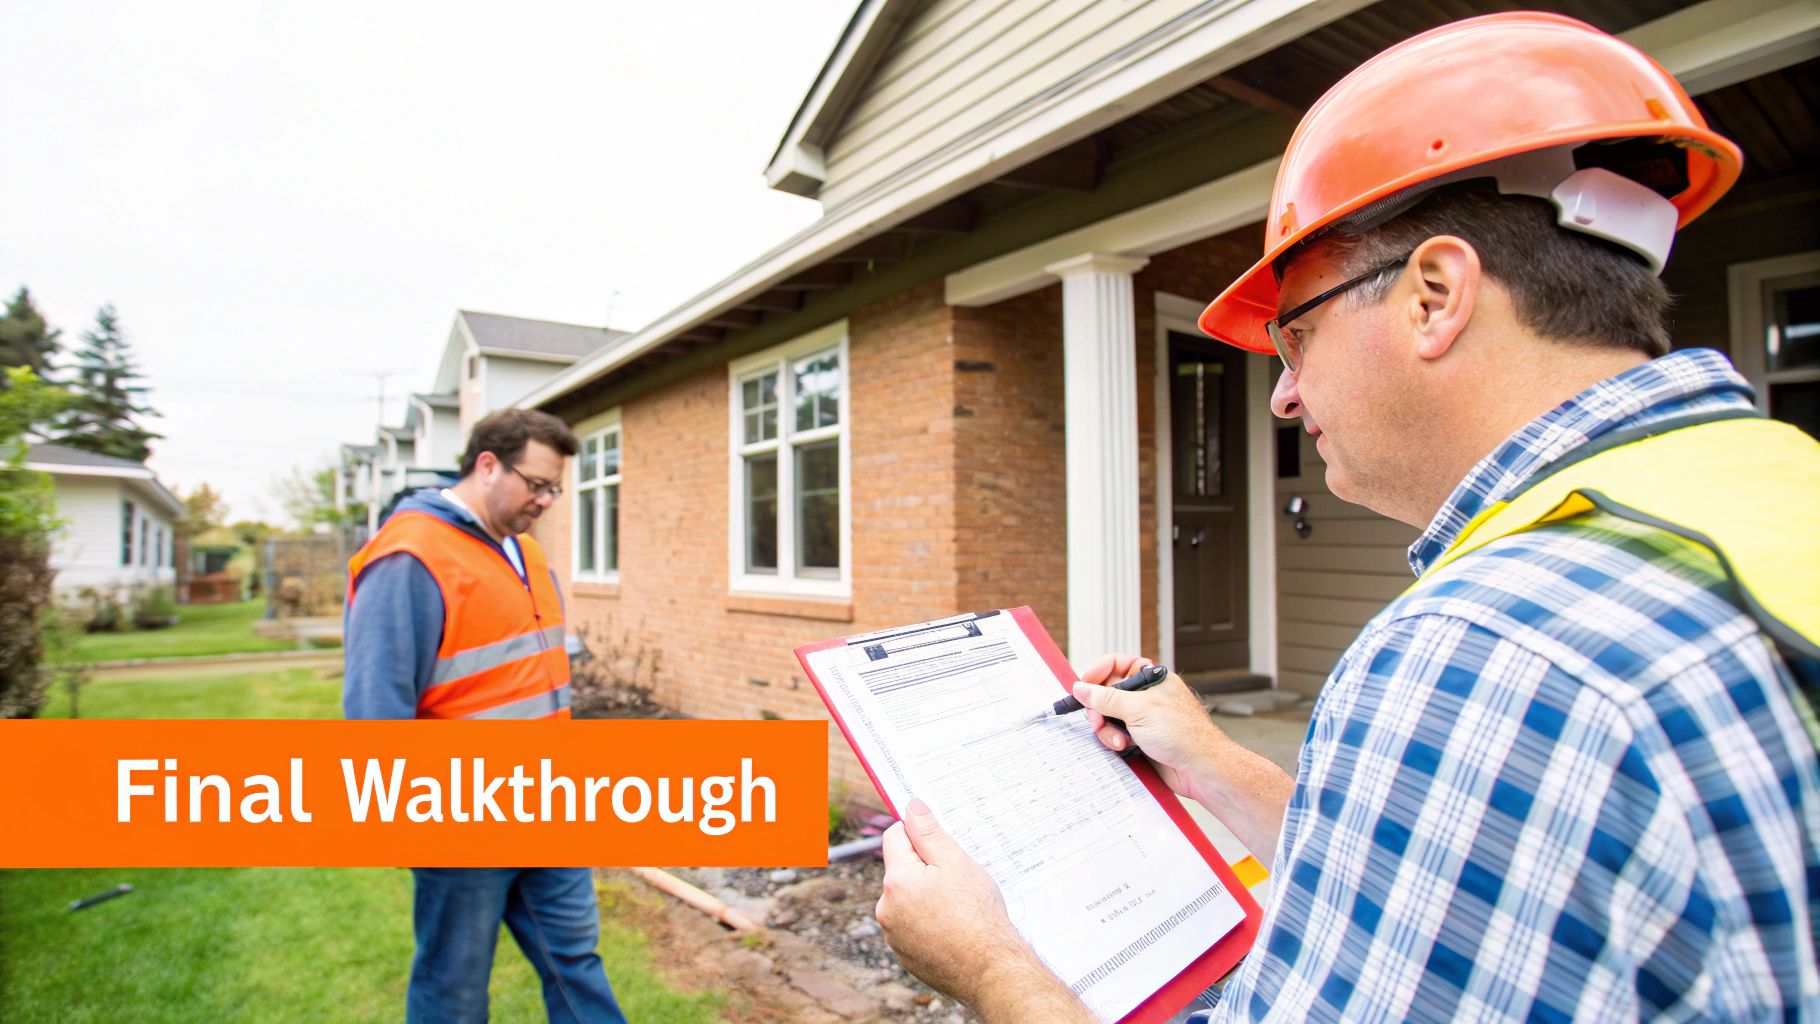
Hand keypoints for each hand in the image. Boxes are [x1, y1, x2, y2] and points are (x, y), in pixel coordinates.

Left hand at [876, 798, 1041, 1005]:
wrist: (990, 970)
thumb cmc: (978, 915)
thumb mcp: (956, 863)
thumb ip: (929, 832)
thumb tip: (911, 807)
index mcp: (896, 880)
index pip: (894, 836)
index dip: (918, 833)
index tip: (939, 843)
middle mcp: (886, 908)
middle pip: (901, 870)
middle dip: (924, 868)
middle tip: (957, 881)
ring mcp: (894, 936)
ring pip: (908, 899)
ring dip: (926, 897)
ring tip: (958, 909)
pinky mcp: (905, 955)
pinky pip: (913, 926)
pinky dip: (929, 923)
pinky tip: (953, 929)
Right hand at [1073, 653, 1224, 803]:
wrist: (1200, 769)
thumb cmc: (1184, 734)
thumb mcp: (1139, 709)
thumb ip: (1106, 698)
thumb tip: (1082, 688)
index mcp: (1151, 679)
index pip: (1117, 664)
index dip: (1098, 673)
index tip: (1083, 686)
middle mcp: (1145, 697)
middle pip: (1106, 693)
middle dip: (1100, 709)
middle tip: (1098, 720)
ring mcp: (1142, 719)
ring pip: (1108, 717)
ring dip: (1107, 729)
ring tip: (1119, 741)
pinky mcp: (1139, 739)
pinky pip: (1114, 735)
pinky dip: (1114, 742)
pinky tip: (1125, 748)